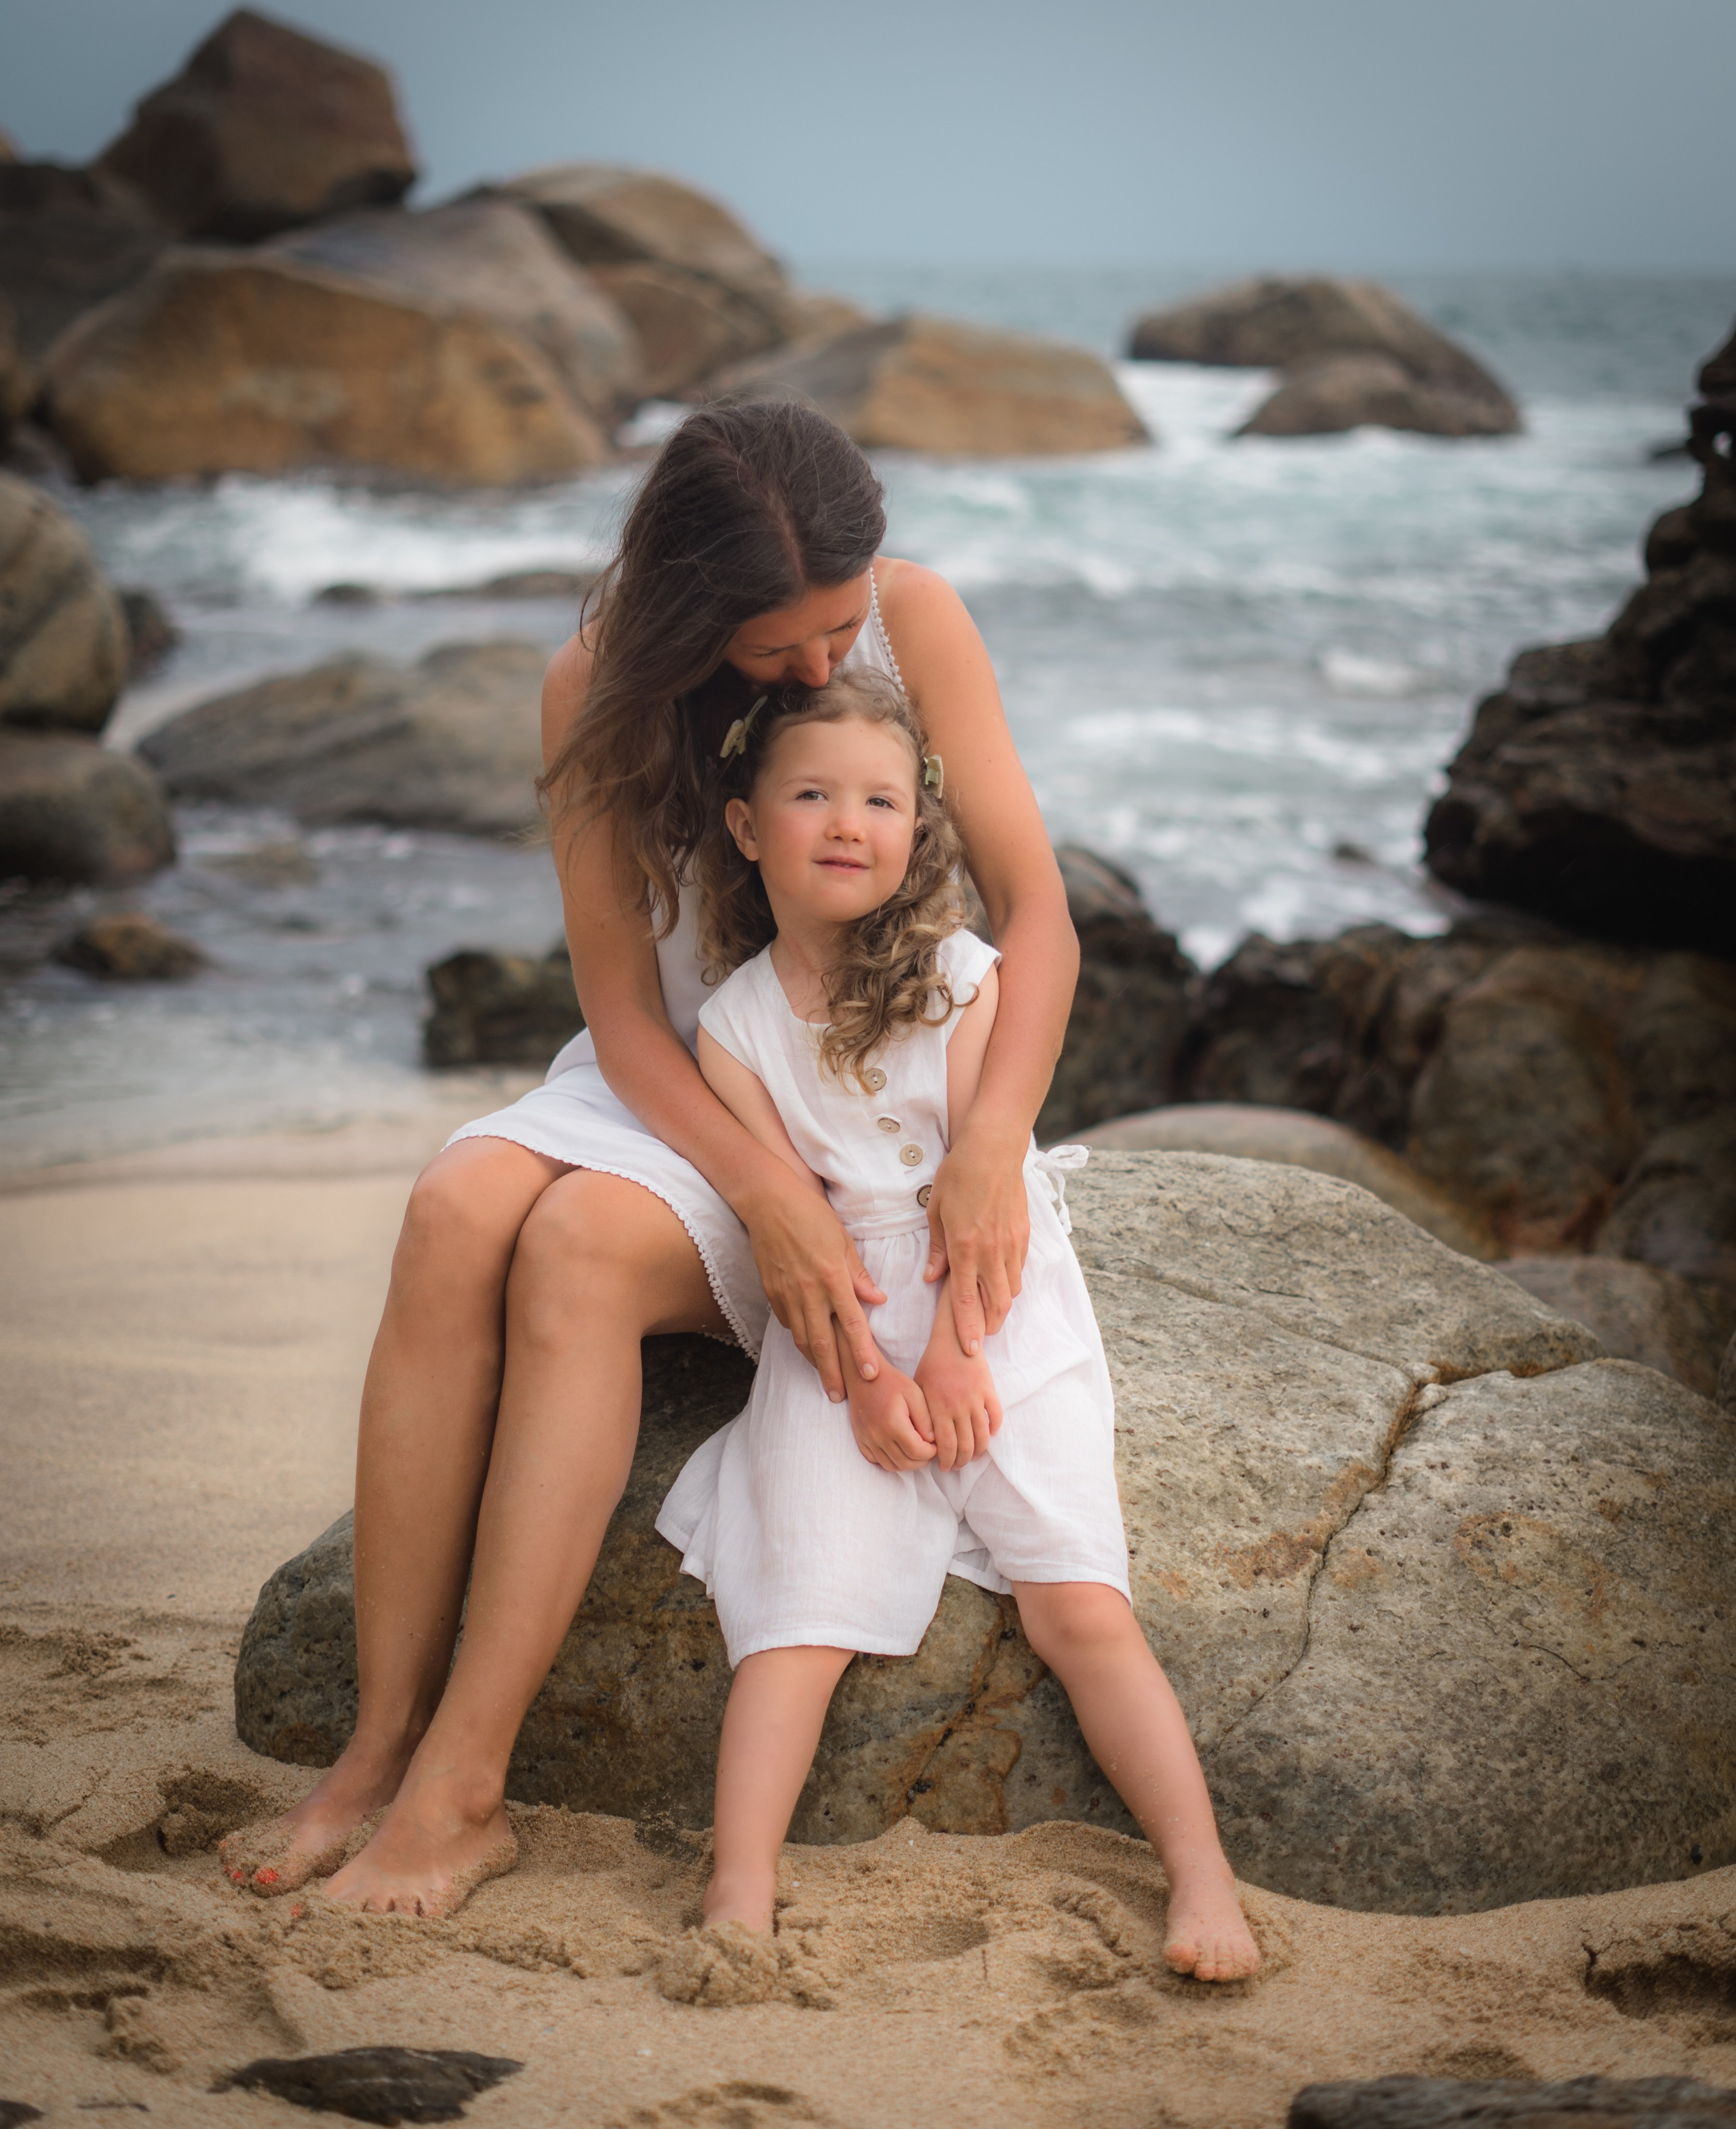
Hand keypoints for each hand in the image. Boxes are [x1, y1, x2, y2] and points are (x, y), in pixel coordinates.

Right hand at [742, 1167, 884, 1402]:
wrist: (768, 1203)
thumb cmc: (812, 1215)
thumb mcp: (844, 1240)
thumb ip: (859, 1274)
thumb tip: (878, 1298)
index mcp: (833, 1277)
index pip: (852, 1324)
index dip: (862, 1352)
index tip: (871, 1375)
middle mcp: (810, 1291)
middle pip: (823, 1343)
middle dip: (833, 1373)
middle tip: (841, 1397)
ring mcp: (787, 1294)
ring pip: (802, 1338)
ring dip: (815, 1363)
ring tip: (826, 1382)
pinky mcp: (771, 1293)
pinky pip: (787, 1323)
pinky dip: (798, 1339)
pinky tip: (807, 1349)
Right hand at [848, 1364, 936, 1473]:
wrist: (863, 1377)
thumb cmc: (892, 1382)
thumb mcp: (915, 1394)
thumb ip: (926, 1419)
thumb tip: (933, 1441)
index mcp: (893, 1423)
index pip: (917, 1452)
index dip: (931, 1453)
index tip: (937, 1444)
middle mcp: (877, 1435)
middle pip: (905, 1463)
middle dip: (922, 1461)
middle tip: (930, 1450)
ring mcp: (867, 1440)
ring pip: (891, 1466)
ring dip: (908, 1464)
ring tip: (917, 1452)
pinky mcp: (861, 1441)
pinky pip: (877, 1461)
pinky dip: (892, 1461)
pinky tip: (900, 1450)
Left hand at [913, 1342, 1001, 1470]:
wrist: (954, 1339)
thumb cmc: (932, 1364)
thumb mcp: (919, 1389)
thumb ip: (922, 1415)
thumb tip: (926, 1441)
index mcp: (939, 1408)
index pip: (945, 1446)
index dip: (946, 1461)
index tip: (943, 1467)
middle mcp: (958, 1406)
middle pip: (964, 1446)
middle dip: (961, 1461)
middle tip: (957, 1466)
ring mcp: (976, 1399)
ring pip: (982, 1436)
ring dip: (978, 1451)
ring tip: (972, 1456)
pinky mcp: (989, 1390)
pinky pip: (996, 1416)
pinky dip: (994, 1430)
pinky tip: (989, 1436)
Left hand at [923, 1122, 1029, 1355]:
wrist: (994, 1148)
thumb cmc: (959, 1174)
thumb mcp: (936, 1209)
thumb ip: (937, 1248)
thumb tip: (932, 1278)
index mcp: (965, 1248)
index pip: (967, 1301)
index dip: (968, 1329)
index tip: (970, 1350)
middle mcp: (991, 1251)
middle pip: (997, 1304)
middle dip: (988, 1325)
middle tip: (979, 1336)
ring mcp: (1012, 1244)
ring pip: (1012, 1290)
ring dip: (1001, 1307)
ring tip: (990, 1314)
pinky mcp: (1024, 1235)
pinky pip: (1019, 1269)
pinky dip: (1011, 1282)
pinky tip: (1001, 1281)